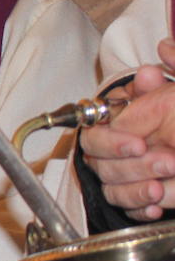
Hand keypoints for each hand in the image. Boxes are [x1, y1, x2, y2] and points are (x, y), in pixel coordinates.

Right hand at [83, 44, 174, 220]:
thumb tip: (159, 53)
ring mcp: (129, 172)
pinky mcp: (137, 196)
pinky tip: (156, 206)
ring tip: (161, 190)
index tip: (138, 144)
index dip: (112, 140)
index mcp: (127, 119)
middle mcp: (122, 145)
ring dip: (134, 190)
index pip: (94, 131)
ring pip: (110, 187)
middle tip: (166, 162)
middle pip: (98, 162)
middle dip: (130, 166)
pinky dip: (138, 208)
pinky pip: (124, 207)